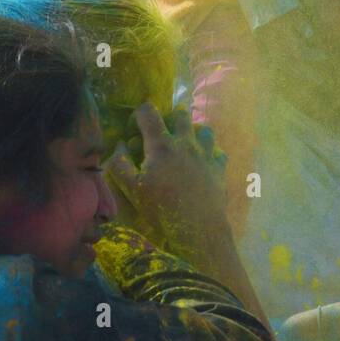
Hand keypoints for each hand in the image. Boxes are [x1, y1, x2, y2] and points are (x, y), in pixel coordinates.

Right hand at [105, 104, 229, 256]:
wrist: (197, 228)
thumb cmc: (161, 208)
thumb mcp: (132, 189)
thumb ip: (120, 164)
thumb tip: (120, 146)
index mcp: (161, 145)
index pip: (148, 112)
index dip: (138, 114)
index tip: (134, 130)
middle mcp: (186, 143)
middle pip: (181, 115)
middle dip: (169, 118)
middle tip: (161, 136)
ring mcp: (206, 154)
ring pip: (204, 130)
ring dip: (193, 133)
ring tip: (185, 147)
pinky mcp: (219, 168)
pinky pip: (218, 152)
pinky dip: (211, 154)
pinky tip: (203, 164)